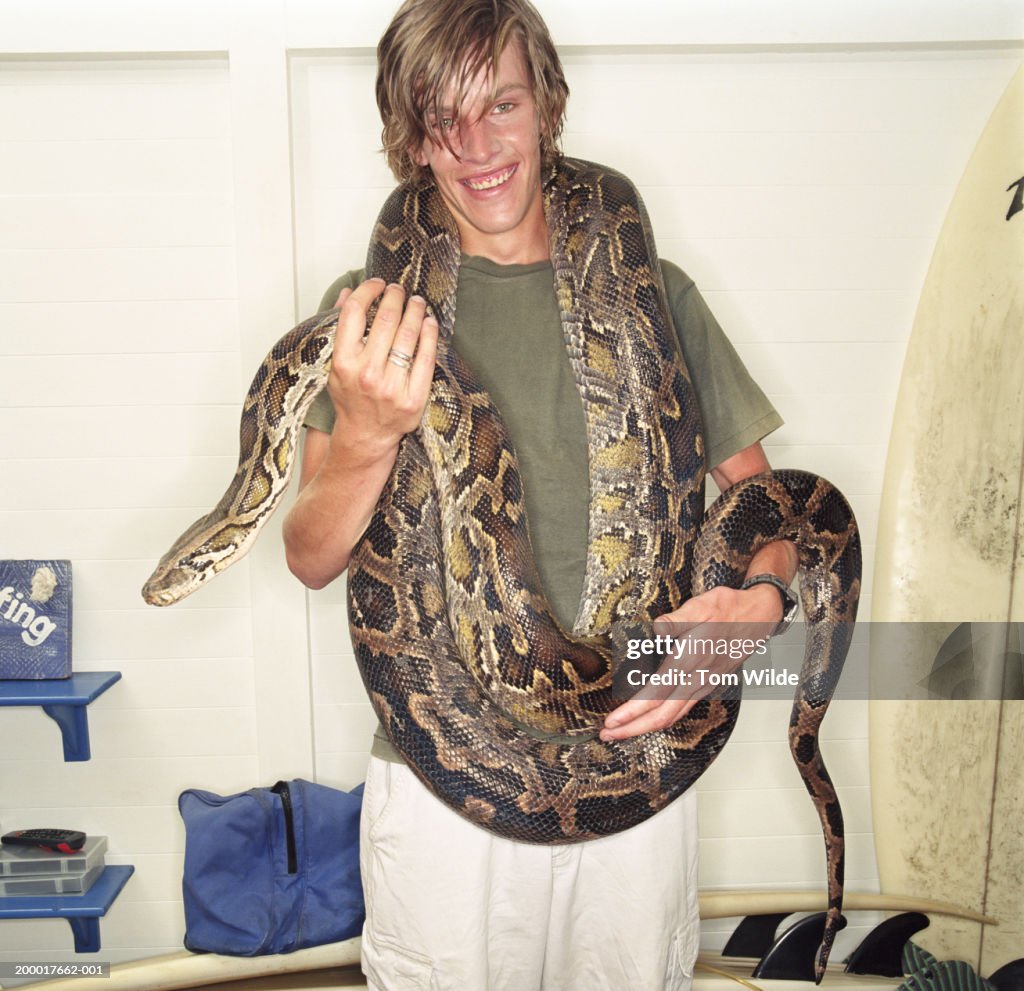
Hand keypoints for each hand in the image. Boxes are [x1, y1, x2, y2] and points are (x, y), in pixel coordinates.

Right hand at [327, 279, 437, 464]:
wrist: (365, 435)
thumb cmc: (351, 398)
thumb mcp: (336, 364)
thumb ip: (341, 328)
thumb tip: (348, 292)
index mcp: (343, 362)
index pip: (353, 313)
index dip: (368, 291)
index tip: (377, 284)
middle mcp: (366, 374)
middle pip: (385, 320)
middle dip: (395, 297)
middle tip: (400, 289)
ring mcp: (391, 387)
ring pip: (408, 335)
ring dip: (415, 311)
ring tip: (417, 302)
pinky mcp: (414, 398)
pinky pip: (426, 358)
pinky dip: (430, 335)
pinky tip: (429, 322)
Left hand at [600, 583, 782, 741]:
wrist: (759, 617)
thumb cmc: (729, 609)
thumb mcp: (701, 605)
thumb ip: (677, 619)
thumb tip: (657, 628)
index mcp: (690, 660)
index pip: (656, 694)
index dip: (632, 712)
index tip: (612, 721)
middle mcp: (696, 679)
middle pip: (661, 715)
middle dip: (632, 729)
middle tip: (607, 735)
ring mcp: (703, 685)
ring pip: (672, 716)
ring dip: (645, 727)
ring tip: (622, 732)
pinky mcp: (707, 685)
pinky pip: (683, 710)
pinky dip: (663, 720)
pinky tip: (651, 721)